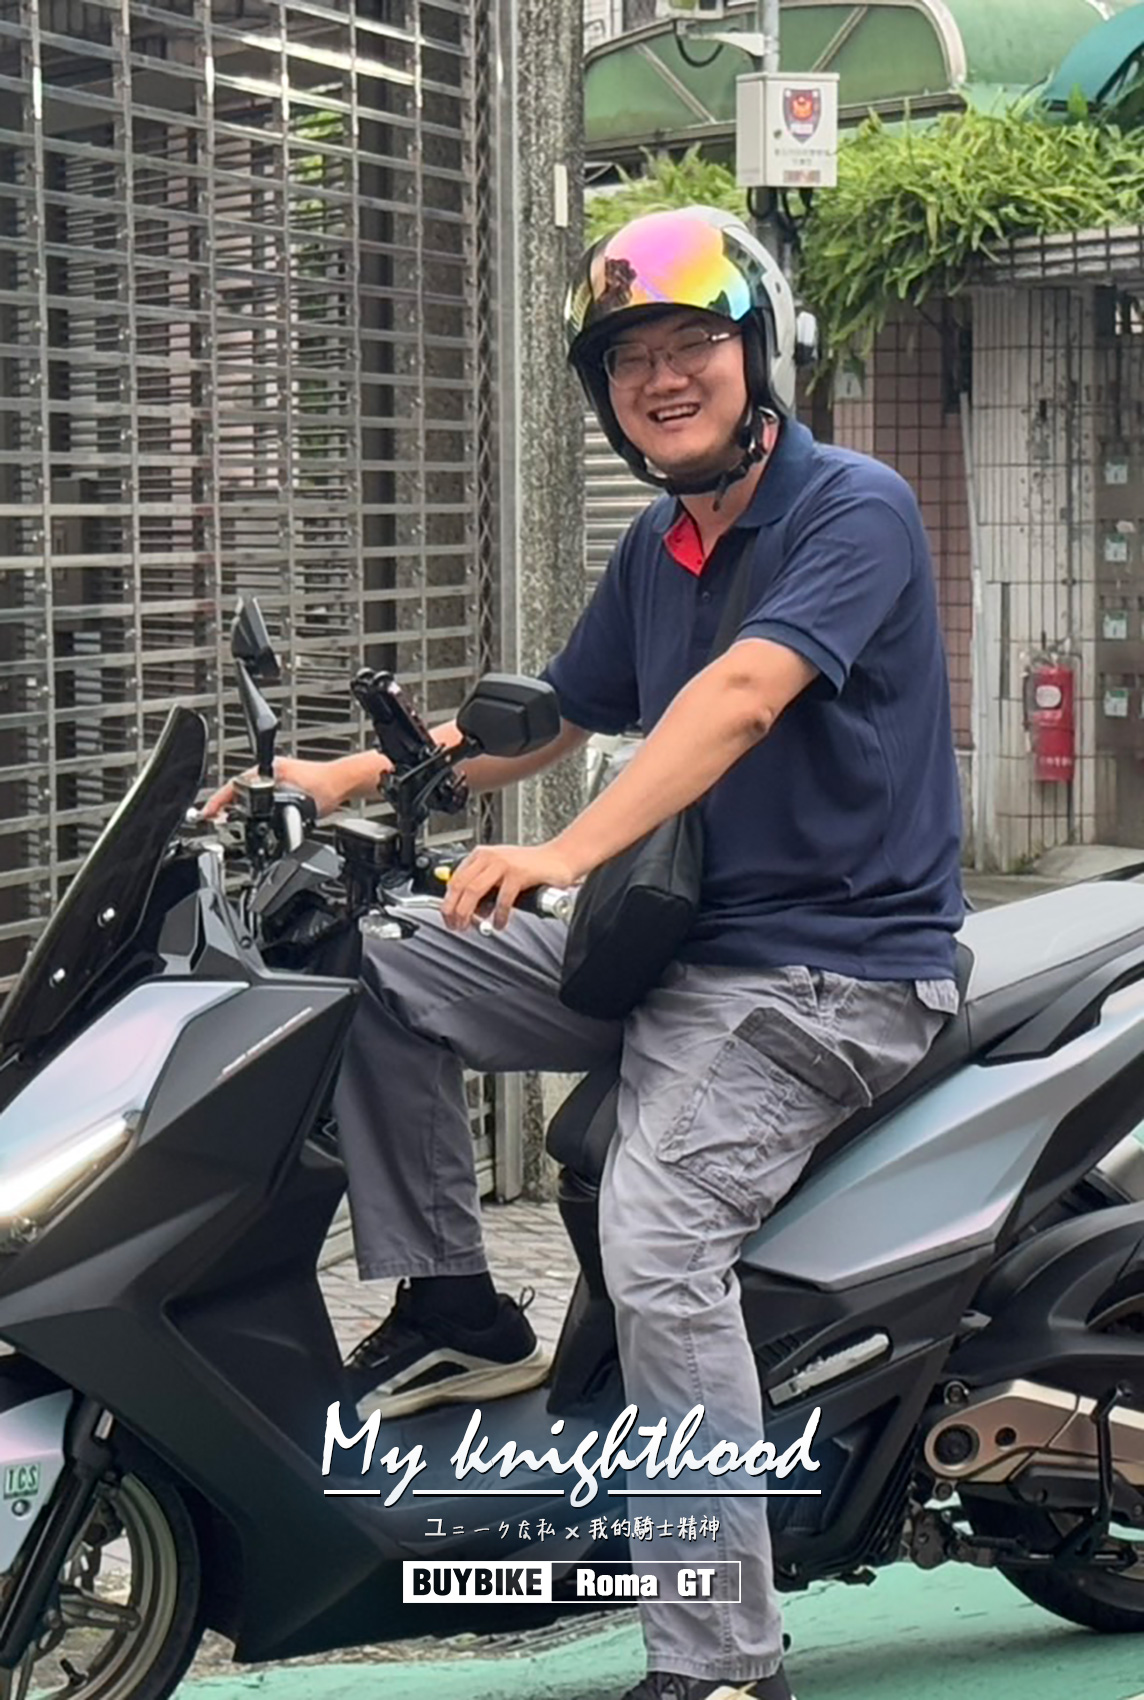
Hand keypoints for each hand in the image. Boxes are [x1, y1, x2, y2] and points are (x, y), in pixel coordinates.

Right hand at [200, 752, 389, 820]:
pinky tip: (248, 818)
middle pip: (236, 790)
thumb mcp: (294, 801)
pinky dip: (249, 807)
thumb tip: (260, 821)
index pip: (233, 786)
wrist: (341, 783)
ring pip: (246, 794)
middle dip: (222, 806)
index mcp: (266, 770)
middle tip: (211, 821)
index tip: (206, 814)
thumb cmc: (324, 786)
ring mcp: (274, 778)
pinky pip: (258, 797)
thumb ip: (277, 810)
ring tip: (223, 821)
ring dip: (236, 807)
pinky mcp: (281, 786)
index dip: (217, 802)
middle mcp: (267, 772)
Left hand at [441, 843, 577, 931]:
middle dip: (454, 910)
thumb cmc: (531, 867)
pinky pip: (502, 899)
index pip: (454, 879)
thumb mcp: (500, 870)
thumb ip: (483, 884)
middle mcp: (489, 857)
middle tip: (457, 926)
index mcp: (481, 855)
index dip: (448, 902)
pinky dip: (498, 915)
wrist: (560, 859)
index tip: (448, 918)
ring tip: (472, 926)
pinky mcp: (519, 873)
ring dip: (469, 913)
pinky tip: (499, 923)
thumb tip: (465, 909)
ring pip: (474, 891)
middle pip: (460, 886)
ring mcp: (504, 864)